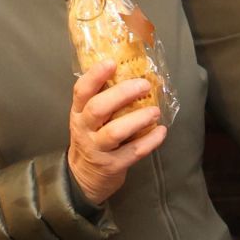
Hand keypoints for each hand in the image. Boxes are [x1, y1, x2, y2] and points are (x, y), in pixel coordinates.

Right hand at [67, 61, 166, 207]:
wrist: (83, 177)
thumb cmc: (93, 138)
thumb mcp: (89, 118)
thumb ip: (104, 99)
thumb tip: (133, 73)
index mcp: (78, 112)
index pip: (81, 91)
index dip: (94, 76)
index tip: (111, 62)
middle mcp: (84, 129)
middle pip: (98, 108)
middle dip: (122, 94)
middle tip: (144, 85)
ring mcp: (98, 148)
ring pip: (115, 132)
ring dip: (138, 119)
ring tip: (155, 111)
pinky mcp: (112, 165)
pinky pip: (134, 152)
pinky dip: (150, 141)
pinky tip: (161, 131)